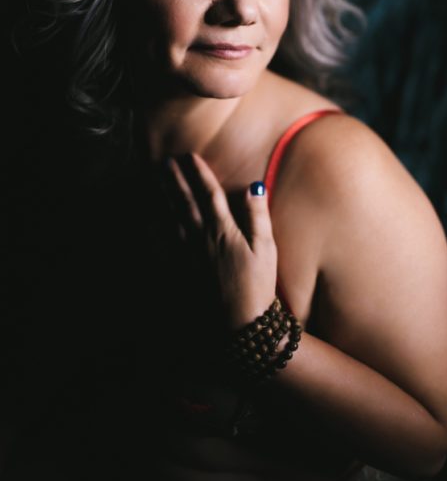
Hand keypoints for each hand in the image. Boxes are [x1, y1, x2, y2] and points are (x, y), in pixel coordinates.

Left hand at [167, 153, 277, 329]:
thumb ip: (258, 216)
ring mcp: (184, 255)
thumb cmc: (257, 286)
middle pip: (183, 202)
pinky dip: (150, 226)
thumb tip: (253, 186)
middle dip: (174, 180)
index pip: (209, 194)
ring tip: (154, 181)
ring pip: (168, 218)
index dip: (199, 173)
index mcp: (223, 230)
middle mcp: (199, 238)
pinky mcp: (176, 272)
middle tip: (164, 162)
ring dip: (160, 197)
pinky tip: (145, 217)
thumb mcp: (266, 249)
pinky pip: (158, 243)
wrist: (237, 324)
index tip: (190, 157)